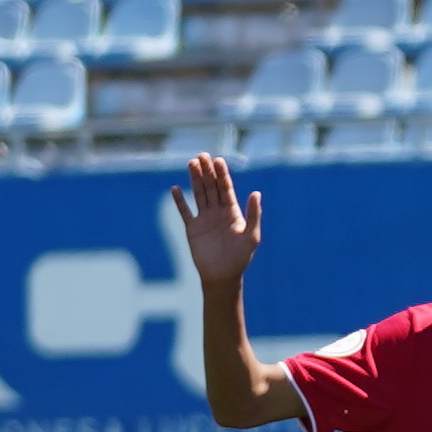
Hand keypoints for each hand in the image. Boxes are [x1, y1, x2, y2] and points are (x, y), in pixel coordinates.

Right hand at [172, 155, 263, 290]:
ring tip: (191, 163)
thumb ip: (254, 214)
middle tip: (202, 155)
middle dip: (207, 171)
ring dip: (195, 179)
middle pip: (211, 187)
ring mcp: (204, 219)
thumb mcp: (251, 235)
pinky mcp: (192, 229)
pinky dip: (179, 201)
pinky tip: (175, 188)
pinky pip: (184, 212)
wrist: (223, 276)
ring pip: (198, 194)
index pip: (226, 188)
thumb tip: (256, 192)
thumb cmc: (240, 258)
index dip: (222, 174)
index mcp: (233, 212)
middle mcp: (218, 212)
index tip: (218, 160)